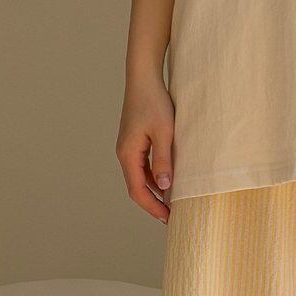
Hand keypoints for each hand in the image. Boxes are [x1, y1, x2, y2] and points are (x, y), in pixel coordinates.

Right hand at [116, 70, 174, 223]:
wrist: (143, 78)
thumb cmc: (154, 102)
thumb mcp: (164, 132)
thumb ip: (164, 161)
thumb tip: (164, 188)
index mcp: (128, 154)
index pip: (137, 190)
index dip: (152, 207)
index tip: (168, 218)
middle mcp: (124, 153)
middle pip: (136, 187)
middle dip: (152, 203)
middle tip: (171, 216)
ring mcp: (128, 147)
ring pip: (139, 177)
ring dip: (153, 191)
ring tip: (171, 202)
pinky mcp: (134, 141)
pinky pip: (142, 166)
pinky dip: (153, 178)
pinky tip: (167, 181)